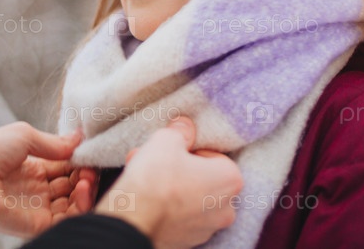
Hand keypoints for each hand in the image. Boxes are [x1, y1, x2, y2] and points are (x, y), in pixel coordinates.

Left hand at [0, 122, 92, 237]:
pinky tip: (82, 188)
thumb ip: (54, 142)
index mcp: (34, 170)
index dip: (80, 162)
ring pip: (75, 205)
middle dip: (87, 176)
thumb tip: (80, 138)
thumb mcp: (24, 136)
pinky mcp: (37, 224)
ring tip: (86, 178)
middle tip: (90, 167)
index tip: (90, 154)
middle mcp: (38, 191)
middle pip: (74, 187)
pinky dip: (81, 206)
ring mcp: (38, 209)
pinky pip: (67, 221)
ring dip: (87, 190)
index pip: (67, 169)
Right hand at [96, 117, 242, 248]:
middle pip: (203, 179)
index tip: (175, 150)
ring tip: (146, 177)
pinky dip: (167, 208)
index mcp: (230, 180)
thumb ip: (180, 131)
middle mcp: (226, 209)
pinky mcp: (187, 242)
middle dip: (180, 169)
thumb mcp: (167, 140)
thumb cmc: (156, 179)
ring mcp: (207, 229)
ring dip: (172, 187)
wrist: (133, 221)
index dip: (192, 150)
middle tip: (156, 160)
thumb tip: (184, 126)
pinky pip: (180, 218)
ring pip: (190, 199)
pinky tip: (147, 197)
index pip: (214, 156)